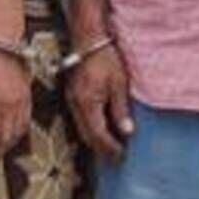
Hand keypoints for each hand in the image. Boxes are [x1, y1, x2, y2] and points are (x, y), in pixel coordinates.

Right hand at [64, 40, 133, 159]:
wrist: (88, 40)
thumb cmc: (106, 59)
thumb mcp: (118, 84)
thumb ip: (120, 109)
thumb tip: (126, 132)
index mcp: (88, 103)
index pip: (98, 135)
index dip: (110, 148)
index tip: (122, 156)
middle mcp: (75, 105)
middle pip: (87, 136)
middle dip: (102, 149)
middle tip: (117, 158)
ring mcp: (71, 100)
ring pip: (81, 129)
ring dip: (95, 141)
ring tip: (111, 148)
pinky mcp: (72, 96)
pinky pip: (79, 120)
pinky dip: (90, 129)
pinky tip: (101, 130)